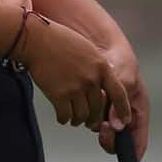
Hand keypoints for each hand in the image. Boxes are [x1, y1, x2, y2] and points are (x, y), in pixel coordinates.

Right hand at [18, 13, 130, 129]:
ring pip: (82, 116)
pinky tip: (61, 115)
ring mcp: (75, 88)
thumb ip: (97, 68)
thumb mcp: (88, 49)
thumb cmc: (59, 41)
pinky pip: (65, 116)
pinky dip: (64, 119)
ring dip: (77, 120)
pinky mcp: (59, 95)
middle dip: (93, 119)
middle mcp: (91, 79)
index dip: (123, 110)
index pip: (119, 94)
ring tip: (73, 117)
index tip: (125, 121)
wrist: (37, 40)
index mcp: (101, 67)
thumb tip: (100, 86)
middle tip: (88, 121)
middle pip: (98, 109)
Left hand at [96, 38, 148, 160]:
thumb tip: (117, 126)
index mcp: (138, 111)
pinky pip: (91, 119)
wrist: (101, 49)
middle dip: (111, 138)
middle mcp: (124, 116)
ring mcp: (110, 114)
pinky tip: (88, 101)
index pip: (139, 139)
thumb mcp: (125, 79)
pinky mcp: (95, 109)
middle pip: (119, 141)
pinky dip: (89, 114)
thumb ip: (121, 101)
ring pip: (103, 131)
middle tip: (104, 128)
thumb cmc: (120, 61)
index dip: (135, 153)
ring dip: (98, 123)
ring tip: (98, 104)